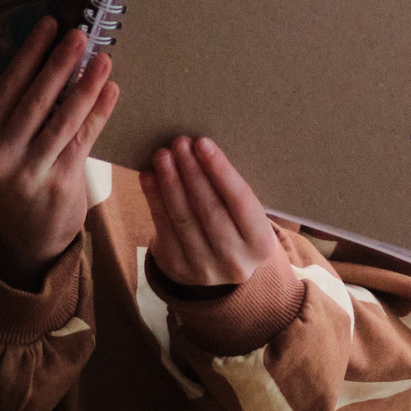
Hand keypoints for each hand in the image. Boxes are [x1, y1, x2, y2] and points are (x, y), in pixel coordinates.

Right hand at [0, 18, 118, 288]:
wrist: (28, 232)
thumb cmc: (21, 170)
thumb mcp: (6, 142)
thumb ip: (23, 107)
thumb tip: (57, 53)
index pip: (8, 87)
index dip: (31, 54)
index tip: (50, 24)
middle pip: (34, 101)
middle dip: (60, 64)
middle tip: (80, 34)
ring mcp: (29, 172)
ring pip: (62, 120)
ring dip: (86, 86)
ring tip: (103, 59)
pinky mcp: (59, 184)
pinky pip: (83, 141)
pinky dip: (99, 113)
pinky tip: (111, 91)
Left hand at [140, 136, 280, 288]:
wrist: (218, 268)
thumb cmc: (235, 226)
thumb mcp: (246, 216)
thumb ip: (231, 190)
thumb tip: (200, 148)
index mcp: (261, 244)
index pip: (242, 201)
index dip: (221, 171)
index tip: (203, 143)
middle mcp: (235, 260)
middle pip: (210, 209)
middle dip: (192, 172)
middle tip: (179, 142)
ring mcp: (205, 268)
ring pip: (184, 218)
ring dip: (170, 182)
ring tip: (162, 155)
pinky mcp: (177, 268)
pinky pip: (164, 228)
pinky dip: (154, 199)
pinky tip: (149, 176)